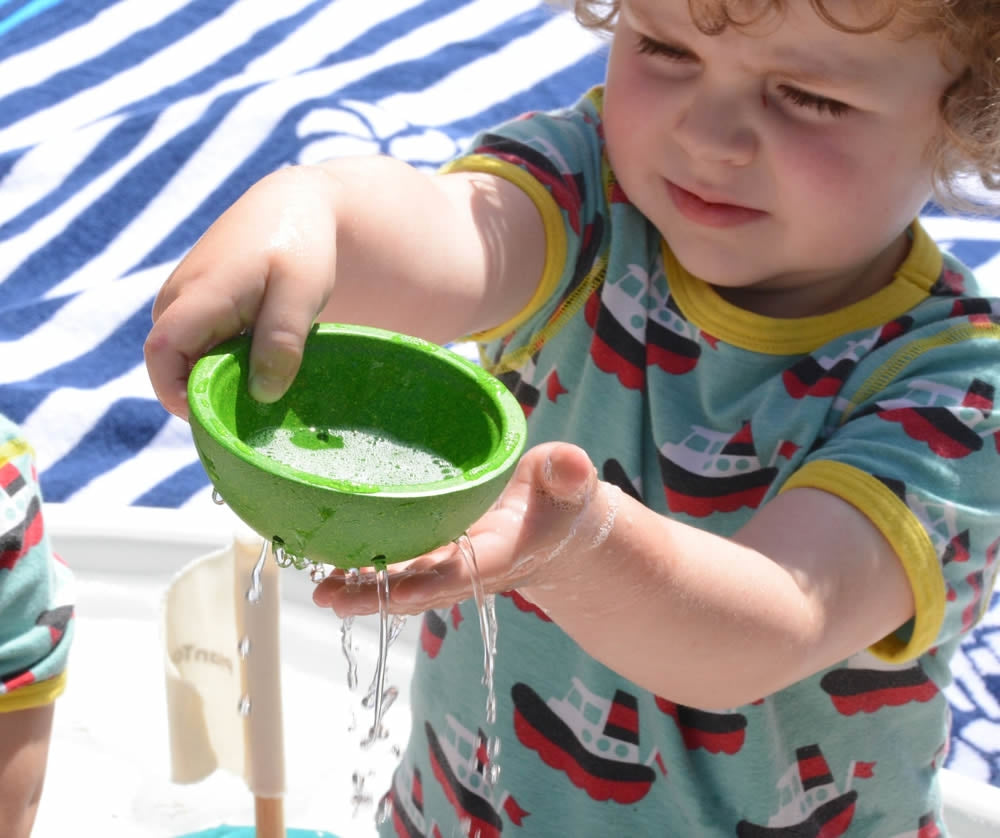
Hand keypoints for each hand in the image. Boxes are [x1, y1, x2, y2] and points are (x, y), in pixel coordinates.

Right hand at [144, 166, 339, 418]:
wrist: (293, 207)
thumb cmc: (300, 249)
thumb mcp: (301, 294)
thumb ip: (281, 342)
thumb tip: (262, 394)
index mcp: (197, 297)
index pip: (162, 355)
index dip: (178, 395)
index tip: (217, 421)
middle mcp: (176, 302)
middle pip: (172, 366)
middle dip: (205, 396)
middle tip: (254, 417)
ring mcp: (182, 304)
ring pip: (186, 359)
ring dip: (217, 380)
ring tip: (263, 390)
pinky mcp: (195, 307)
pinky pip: (197, 348)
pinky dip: (223, 365)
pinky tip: (259, 369)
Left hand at [312, 443, 618, 616]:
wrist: (557, 527)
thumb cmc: (561, 500)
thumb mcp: (570, 482)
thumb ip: (569, 473)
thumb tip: (571, 463)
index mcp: (502, 554)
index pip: (465, 572)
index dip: (432, 582)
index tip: (396, 587)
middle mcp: (470, 569)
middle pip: (419, 588)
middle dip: (376, 596)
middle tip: (331, 596)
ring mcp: (449, 566)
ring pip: (401, 583)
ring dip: (362, 590)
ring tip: (319, 588)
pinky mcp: (435, 556)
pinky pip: (397, 567)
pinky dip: (364, 570)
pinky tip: (329, 562)